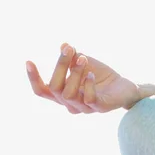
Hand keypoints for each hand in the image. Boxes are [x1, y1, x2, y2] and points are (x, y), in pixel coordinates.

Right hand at [26, 43, 140, 113]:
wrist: (125, 86)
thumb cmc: (100, 76)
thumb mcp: (84, 62)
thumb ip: (72, 57)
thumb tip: (64, 45)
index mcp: (62, 94)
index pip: (42, 91)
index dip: (33, 78)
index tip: (29, 61)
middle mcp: (70, 104)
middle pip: (54, 88)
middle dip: (60, 66)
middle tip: (70, 49)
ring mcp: (85, 108)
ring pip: (69, 94)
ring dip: (74, 73)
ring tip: (83, 59)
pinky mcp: (100, 108)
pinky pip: (89, 99)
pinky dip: (88, 85)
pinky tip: (91, 73)